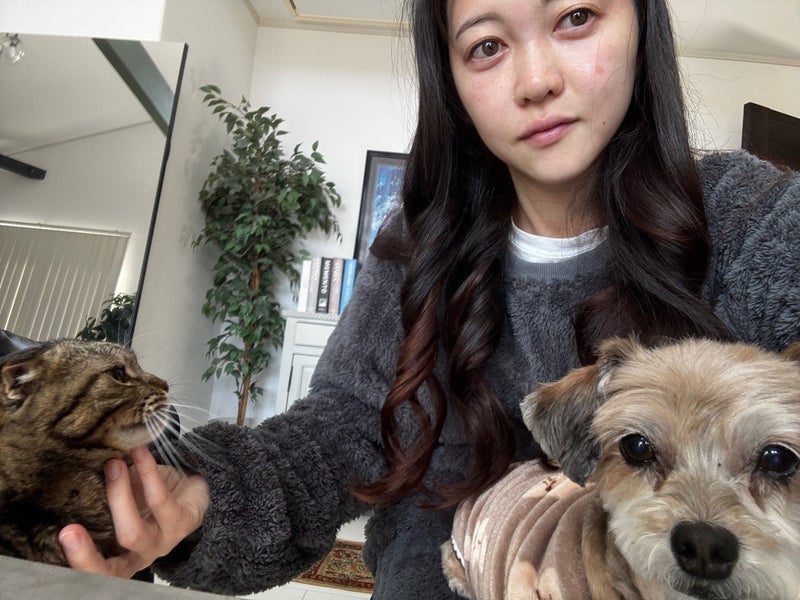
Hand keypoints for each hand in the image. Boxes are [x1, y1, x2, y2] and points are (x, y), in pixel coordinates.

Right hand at [59, 445, 209, 577]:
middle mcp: (140, 554)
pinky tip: (140, 453)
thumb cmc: (148, 496)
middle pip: (113, 567)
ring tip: (113, 466)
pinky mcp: (184, 522)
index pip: (98, 573)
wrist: (190, 486)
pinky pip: (160, 501)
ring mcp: (163, 542)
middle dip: (88, 551)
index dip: (80, 563)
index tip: (61, 541)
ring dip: (119, 497)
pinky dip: (147, 473)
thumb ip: (103, 495)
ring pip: (135, 533)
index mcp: (120, 556)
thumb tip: (81, 472)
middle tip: (68, 530)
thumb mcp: (123, 499)